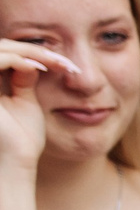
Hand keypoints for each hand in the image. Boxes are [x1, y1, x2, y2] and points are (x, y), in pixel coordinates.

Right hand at [0, 40, 77, 171]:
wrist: (17, 162)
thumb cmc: (23, 139)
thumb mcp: (26, 103)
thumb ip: (25, 80)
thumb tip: (31, 60)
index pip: (8, 54)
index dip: (35, 53)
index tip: (64, 64)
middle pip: (3, 47)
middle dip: (36, 50)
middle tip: (64, 62)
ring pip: (0, 49)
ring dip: (30, 51)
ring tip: (56, 63)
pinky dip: (18, 59)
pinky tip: (39, 68)